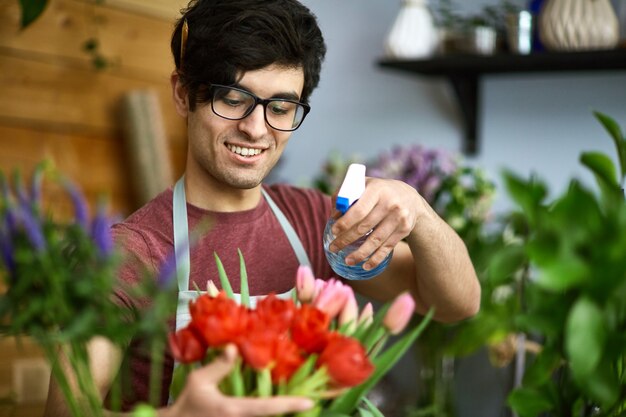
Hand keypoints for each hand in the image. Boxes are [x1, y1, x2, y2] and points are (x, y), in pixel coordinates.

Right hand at [164, 344, 313, 416]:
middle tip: (306, 401)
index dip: (290, 404)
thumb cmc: (186, 404)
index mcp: (233, 410)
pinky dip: (265, 413)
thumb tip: (234, 347)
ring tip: (295, 405)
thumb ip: (219, 366)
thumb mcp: (199, 381)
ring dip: (277, 412)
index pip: (268, 407)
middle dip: (288, 411)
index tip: (309, 401)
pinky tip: (274, 406)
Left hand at [329, 177, 421, 269]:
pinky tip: (365, 266)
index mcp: (377, 190)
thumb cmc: (379, 192)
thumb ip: (347, 195)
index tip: (333, 231)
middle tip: (333, 248)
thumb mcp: (365, 185)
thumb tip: (334, 214)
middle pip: (365, 227)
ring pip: (375, 240)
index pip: (359, 210)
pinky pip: (387, 247)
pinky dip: (376, 259)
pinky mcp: (404, 230)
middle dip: (346, 239)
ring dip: (360, 254)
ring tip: (347, 261)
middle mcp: (390, 204)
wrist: (410, 198)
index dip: (345, 222)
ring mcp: (399, 218)